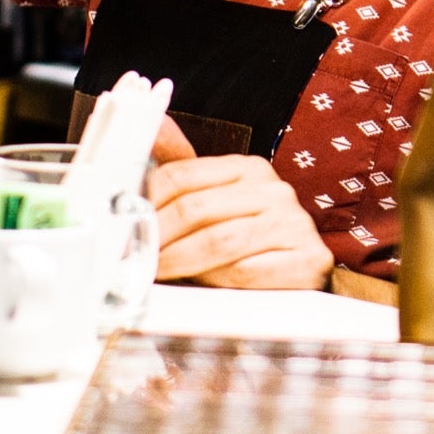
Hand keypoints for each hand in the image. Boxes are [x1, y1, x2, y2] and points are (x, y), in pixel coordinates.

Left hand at [145, 154, 333, 289]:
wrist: (304, 270)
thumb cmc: (252, 238)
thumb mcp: (218, 203)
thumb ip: (183, 181)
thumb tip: (147, 151)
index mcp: (247, 168)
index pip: (181, 176)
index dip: (146, 203)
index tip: (125, 226)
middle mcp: (273, 190)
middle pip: (195, 209)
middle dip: (158, 236)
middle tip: (135, 255)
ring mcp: (294, 223)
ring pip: (219, 241)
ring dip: (180, 260)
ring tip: (159, 272)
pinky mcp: (308, 258)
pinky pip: (246, 271)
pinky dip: (215, 279)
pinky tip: (200, 283)